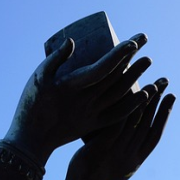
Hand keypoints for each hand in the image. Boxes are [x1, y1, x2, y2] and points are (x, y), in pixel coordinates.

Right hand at [5, 34, 151, 163]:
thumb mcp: (37, 78)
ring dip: (137, 79)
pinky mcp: (92, 124)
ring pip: (120, 95)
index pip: (101, 68)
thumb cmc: (31, 104)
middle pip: (115, 79)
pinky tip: (145, 95)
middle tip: (145, 44)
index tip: (133, 42)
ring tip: (148, 64)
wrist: (31, 138)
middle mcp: (85, 100)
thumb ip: (54, 59)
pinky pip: (117, 115)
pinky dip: (133, 105)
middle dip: (133, 61)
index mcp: (71, 86)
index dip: (119, 54)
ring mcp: (90, 114)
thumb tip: (72, 40)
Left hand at [60, 79, 175, 179]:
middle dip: (158, 101)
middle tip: (165, 80)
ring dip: (145, 102)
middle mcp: (130, 155)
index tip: (171, 97)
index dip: (164, 114)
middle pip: (148, 123)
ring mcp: (117, 152)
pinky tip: (127, 97)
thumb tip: (119, 132)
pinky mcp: (101, 149)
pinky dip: (123, 112)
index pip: (154, 133)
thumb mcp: (111, 166)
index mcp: (135, 160)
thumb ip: (119, 149)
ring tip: (152, 83)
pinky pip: (116, 127)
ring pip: (136, 123)